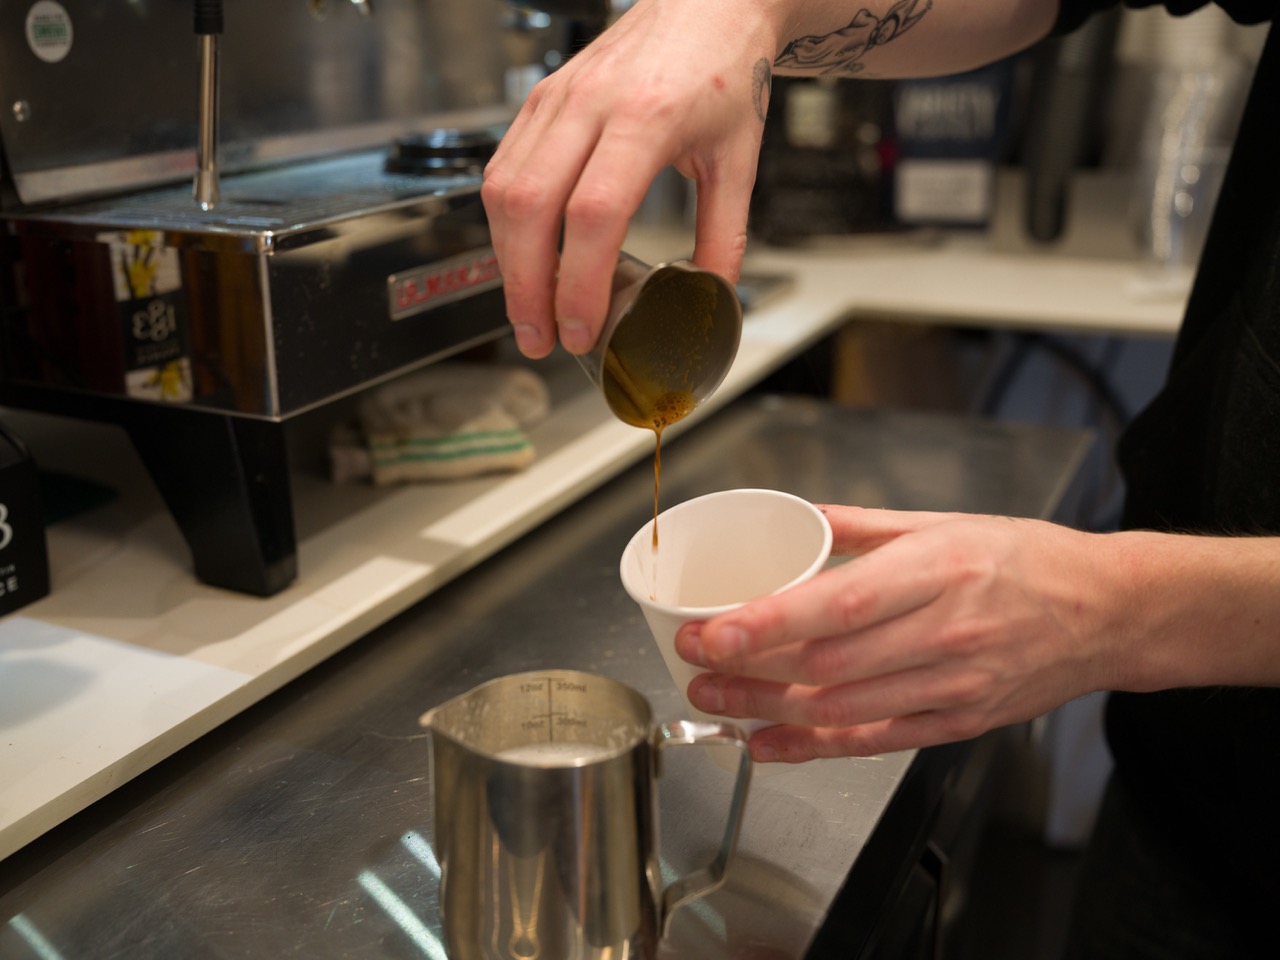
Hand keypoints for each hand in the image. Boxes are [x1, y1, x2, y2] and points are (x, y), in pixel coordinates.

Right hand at [481, 0, 779, 356]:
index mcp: (646, 117)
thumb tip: (709, 297)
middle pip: (532, 208)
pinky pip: (501, 170)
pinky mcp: (537, 99)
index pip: (593, 214)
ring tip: (529, 312)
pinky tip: (523, 259)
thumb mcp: (739, 159)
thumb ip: (724, 236)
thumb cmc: (723, 68)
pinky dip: (505, 225)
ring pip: (503, 191)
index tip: (581, 328)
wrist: (708, 4)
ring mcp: (555, 99)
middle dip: (527, 287)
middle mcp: (589, 104)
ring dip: (508, 262)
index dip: (579, 282)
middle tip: (540, 338)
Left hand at [674, 506, 1119, 760]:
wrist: (1108, 612)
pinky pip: (874, 742)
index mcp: (934, 570)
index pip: (833, 606)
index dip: (763, 625)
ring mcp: (951, 686)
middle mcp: (942, 632)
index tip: (707, 631)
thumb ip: (862, 525)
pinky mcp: (957, 723)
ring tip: (716, 700)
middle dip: (747, 670)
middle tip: (692, 664)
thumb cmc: (1027, 560)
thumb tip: (797, 519)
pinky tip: (769, 743)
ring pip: (841, 710)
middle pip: (825, 665)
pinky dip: (814, 748)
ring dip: (768, 710)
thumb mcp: (944, 522)